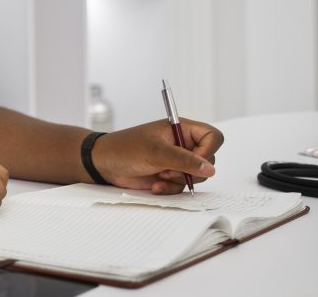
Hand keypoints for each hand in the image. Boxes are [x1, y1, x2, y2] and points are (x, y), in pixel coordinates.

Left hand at [90, 119, 223, 194]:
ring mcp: (176, 161)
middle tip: (169, 168)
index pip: (212, 136)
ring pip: (196, 176)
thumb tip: (210, 169)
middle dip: (190, 170)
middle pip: (208, 160)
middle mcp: (182, 144)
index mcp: (181, 129)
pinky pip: (182, 186)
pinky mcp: (170, 175)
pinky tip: (155, 184)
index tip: (197, 161)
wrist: (104, 163)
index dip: (210, 150)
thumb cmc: (125, 148)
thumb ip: (184, 160)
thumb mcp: (156, 152)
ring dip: (178, 180)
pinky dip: (170, 188)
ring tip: (159, 175)